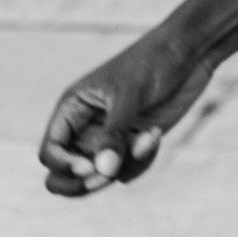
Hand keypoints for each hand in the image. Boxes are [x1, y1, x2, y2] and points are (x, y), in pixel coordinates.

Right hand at [38, 24, 214, 197]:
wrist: (188, 52)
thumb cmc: (153, 61)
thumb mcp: (129, 94)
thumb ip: (114, 134)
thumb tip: (103, 172)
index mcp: (73, 107)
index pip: (50, 151)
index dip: (62, 166)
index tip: (89, 166)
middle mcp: (86, 127)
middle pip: (64, 176)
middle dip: (85, 184)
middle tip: (109, 175)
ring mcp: (109, 139)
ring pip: (100, 177)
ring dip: (125, 166)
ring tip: (148, 138)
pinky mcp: (132, 145)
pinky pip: (126, 173)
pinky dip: (141, 162)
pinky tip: (156, 135)